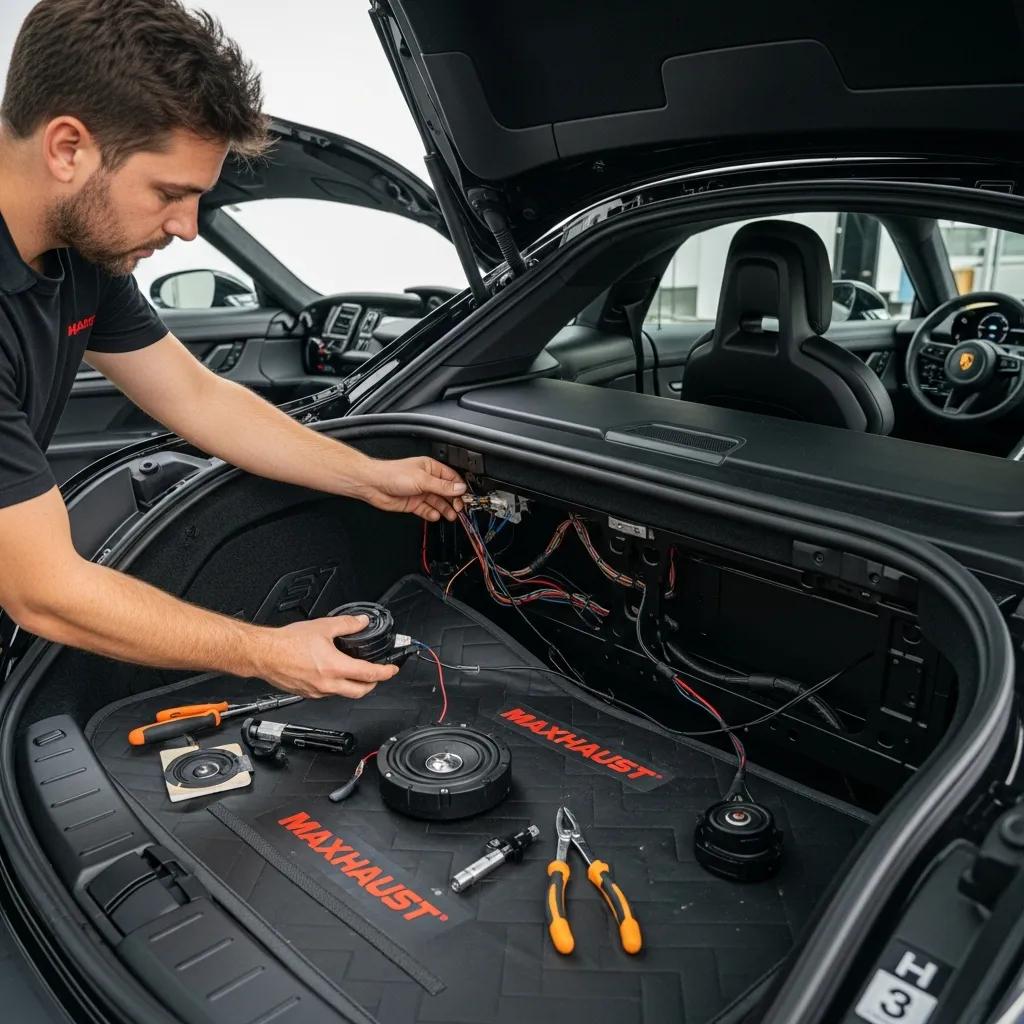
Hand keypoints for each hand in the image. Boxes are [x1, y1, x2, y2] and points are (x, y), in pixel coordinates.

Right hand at [257, 614, 398, 698]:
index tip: (392, 669)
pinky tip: (334, 675)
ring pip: (343, 694)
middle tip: (378, 675)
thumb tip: (361, 622)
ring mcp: (317, 692)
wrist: (264, 654)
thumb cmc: (287, 643)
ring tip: (357, 674)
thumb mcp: (323, 627)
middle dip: (373, 684)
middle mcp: (327, 684)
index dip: (385, 672)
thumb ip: (347, 624)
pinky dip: (337, 687)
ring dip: (354, 686)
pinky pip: (328, 694)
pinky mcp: (306, 694)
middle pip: (360, 692)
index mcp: (335, 668)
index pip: (369, 674)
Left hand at [353, 456, 465, 521]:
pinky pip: (426, 510)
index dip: (459, 488)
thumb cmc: (393, 474)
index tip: (465, 497)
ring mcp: (420, 492)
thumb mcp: (422, 480)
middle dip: (453, 501)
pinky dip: (431, 514)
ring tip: (451, 516)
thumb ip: (442, 486)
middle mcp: (427, 480)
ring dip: (445, 509)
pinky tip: (434, 515)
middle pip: (446, 492)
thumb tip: (460, 488)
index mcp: (431, 468)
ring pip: (437, 503)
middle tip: (459, 509)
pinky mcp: (413, 504)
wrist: (373, 485)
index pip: (451, 479)